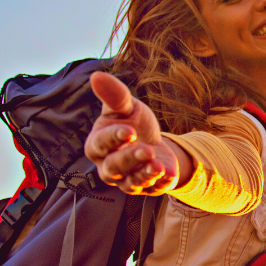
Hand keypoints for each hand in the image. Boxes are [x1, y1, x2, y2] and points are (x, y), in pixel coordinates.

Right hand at [83, 72, 191, 194]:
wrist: (154, 141)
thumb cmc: (133, 122)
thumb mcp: (127, 107)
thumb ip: (114, 96)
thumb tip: (97, 76)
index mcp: (97, 146)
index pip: (100, 144)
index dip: (113, 138)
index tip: (129, 130)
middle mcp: (108, 167)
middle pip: (114, 167)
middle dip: (130, 159)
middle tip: (146, 150)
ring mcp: (127, 181)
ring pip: (132, 183)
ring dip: (145, 175)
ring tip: (158, 165)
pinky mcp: (147, 188)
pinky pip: (152, 189)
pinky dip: (161, 183)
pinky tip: (168, 173)